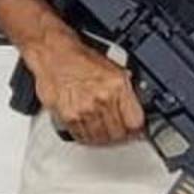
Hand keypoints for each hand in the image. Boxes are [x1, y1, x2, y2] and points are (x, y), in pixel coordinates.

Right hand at [24, 33, 144, 144]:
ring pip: (101, 138)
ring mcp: (84, 110)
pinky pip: (82, 137)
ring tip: (106, 131)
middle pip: (118, 133)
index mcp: (118, 86)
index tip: (137, 129)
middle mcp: (102, 99)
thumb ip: (127, 89)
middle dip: (121, 134)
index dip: (138, 128)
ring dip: (105, 138)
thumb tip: (137, 105)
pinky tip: (90, 131)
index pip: (135, 121)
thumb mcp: (115, 68)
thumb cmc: (82, 59)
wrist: (55, 55)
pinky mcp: (68, 117)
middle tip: (121, 131)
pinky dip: (87, 137)